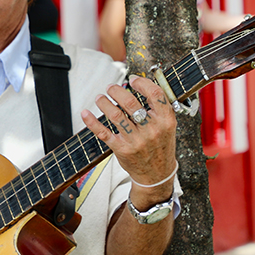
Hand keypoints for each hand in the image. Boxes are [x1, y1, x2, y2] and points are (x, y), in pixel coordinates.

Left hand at [81, 75, 177, 191]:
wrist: (157, 174)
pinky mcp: (121, 149)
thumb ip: (159, 107)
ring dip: (104, 102)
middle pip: (130, 102)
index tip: (132, 80)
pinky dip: (92, 122)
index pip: (154, 94)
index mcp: (165, 121)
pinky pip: (103, 132)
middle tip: (111, 88)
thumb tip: (140, 85)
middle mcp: (151, 130)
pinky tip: (86, 113)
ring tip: (100, 98)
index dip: (142, 83)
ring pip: (115, 115)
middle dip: (117, 91)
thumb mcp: (168, 126)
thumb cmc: (161, 146)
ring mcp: (135, 140)